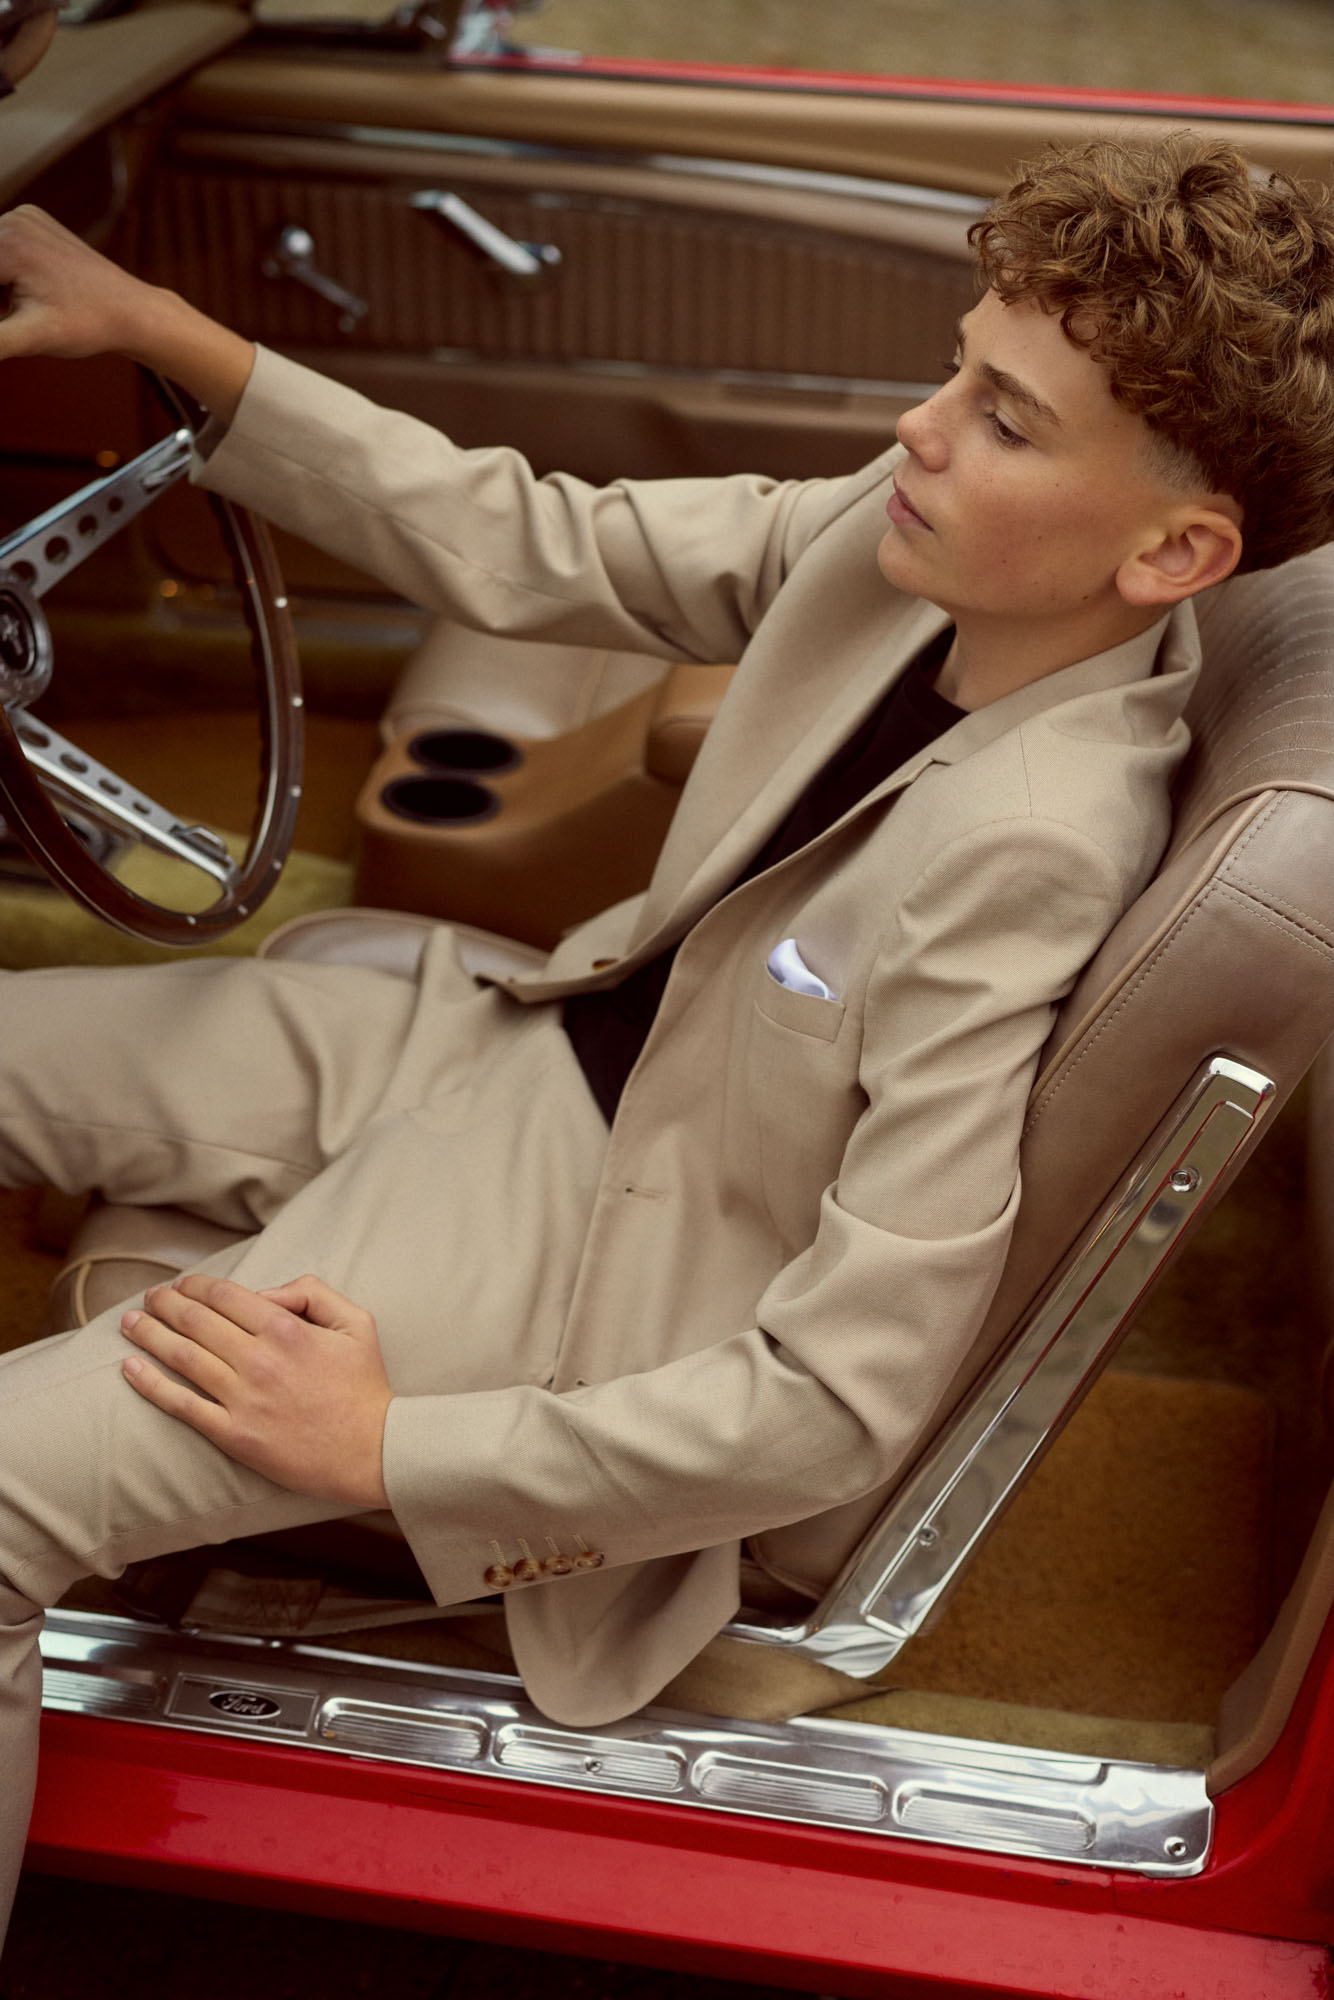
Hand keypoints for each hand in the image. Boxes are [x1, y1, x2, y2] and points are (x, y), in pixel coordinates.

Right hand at [0, 205, 255, 417]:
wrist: (132, 311)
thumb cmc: (89, 325)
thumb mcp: (32, 338)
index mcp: (7, 243)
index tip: (8, 320)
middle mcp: (13, 220)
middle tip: (14, 318)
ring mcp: (24, 217)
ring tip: (24, 311)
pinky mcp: (33, 222)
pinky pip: (2, 246)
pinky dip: (3, 272)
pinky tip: (28, 295)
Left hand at [120, 1272, 391, 1507]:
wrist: (372, 1452)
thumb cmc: (365, 1387)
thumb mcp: (356, 1322)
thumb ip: (313, 1293)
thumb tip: (265, 1293)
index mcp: (287, 1329)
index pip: (225, 1295)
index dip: (196, 1285)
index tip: (182, 1284)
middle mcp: (259, 1360)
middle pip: (196, 1321)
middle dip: (166, 1303)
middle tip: (150, 1297)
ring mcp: (243, 1399)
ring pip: (182, 1357)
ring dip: (149, 1334)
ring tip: (130, 1323)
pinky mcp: (233, 1435)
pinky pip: (181, 1405)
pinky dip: (150, 1384)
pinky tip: (130, 1369)